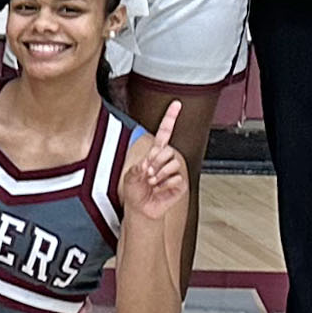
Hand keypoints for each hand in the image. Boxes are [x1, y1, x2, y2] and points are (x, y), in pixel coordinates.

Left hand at [120, 101, 190, 222]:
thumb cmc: (135, 190)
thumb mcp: (130, 176)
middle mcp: (165, 160)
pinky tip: (160, 190)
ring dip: (159, 176)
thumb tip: (147, 164)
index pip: (164, 132)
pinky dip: (165, 186)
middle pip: (167, 151)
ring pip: (172, 165)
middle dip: (155, 163)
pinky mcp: (180, 184)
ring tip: (153, 183)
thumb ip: (137, 167)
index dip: (170, 117)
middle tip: (148, 174)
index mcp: (153, 154)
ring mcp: (174, 171)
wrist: (142, 208)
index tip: (176, 104)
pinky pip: (176, 179)